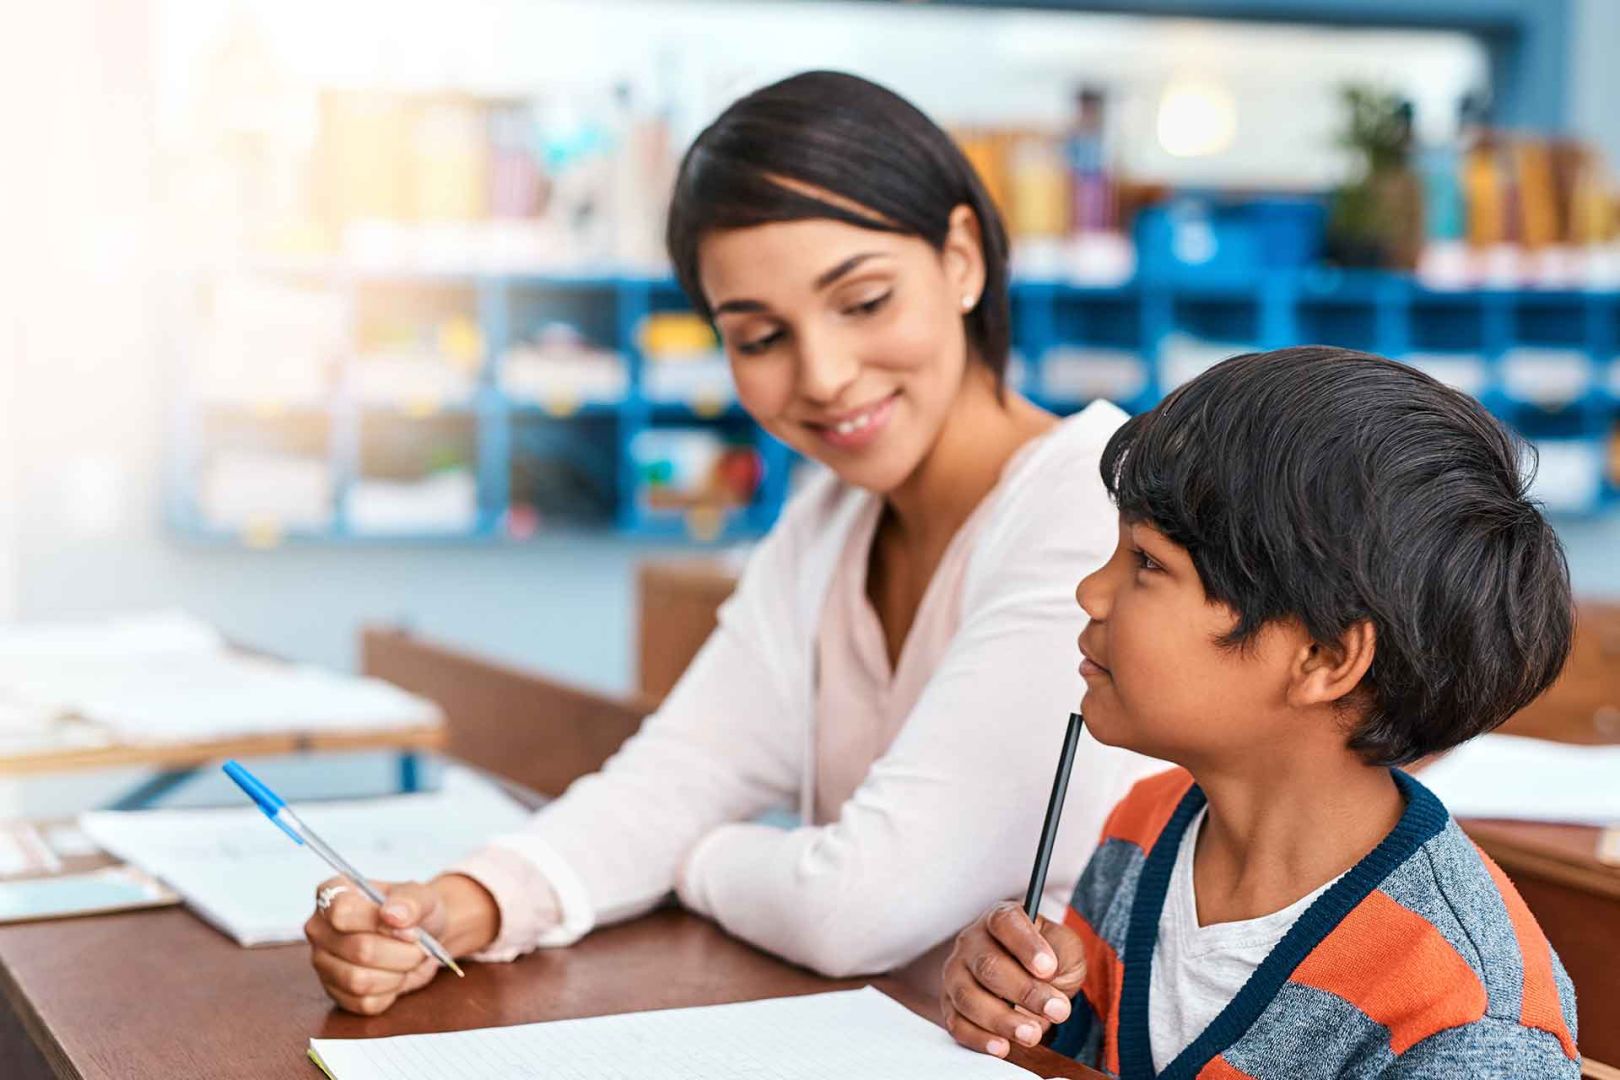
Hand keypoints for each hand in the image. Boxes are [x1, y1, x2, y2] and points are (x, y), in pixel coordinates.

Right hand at [303, 874, 494, 1014]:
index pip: (342, 912)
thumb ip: (410, 901)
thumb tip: (392, 915)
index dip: (381, 923)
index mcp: (332, 894)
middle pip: (360, 950)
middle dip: (401, 952)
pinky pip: (364, 1003)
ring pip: (360, 981)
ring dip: (397, 973)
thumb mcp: (421, 896)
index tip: (407, 925)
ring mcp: (323, 963)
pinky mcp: (335, 992)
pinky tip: (395, 975)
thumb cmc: (414, 911)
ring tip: (407, 960)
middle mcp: (319, 929)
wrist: (423, 935)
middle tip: (419, 946)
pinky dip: (391, 992)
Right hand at [940, 900, 1085, 1057]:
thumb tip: (1049, 984)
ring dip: (1002, 1020)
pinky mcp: (950, 1003)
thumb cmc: (1047, 958)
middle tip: (1057, 1010)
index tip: (1048, 969)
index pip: (1006, 922)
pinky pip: (957, 1023)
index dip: (1026, 945)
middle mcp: (972, 941)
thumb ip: (1062, 956)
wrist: (1031, 977)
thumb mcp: (1064, 947)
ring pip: (969, 997)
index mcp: (1000, 918)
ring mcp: (956, 972)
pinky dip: (979, 1038)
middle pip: (988, 965)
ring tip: (1033, 1034)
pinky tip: (1002, 1046)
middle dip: (1024, 992)